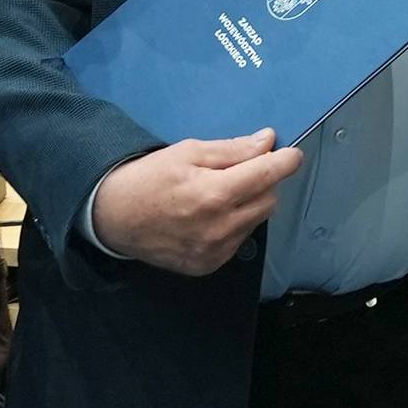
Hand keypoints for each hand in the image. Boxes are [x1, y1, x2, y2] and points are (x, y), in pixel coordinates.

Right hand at [92, 130, 302, 275]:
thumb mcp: (189, 152)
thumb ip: (232, 150)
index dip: (285, 162)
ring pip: (255, 221)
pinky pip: (239, 240)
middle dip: (262, 182)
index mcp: (213, 194)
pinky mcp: (208, 266)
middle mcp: (219, 228)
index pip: (265, 176)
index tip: (293, 155)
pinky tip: (209, 217)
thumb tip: (268, 142)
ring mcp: (215, 252)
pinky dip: (234, 225)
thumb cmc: (150, 177)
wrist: (114, 218)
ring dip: (249, 204)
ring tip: (219, 194)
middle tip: (240, 171)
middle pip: (268, 200)